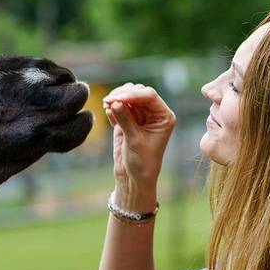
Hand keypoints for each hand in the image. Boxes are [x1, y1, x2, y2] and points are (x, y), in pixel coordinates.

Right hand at [103, 83, 175, 210]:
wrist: (134, 177)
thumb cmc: (141, 162)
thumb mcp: (134, 140)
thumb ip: (125, 119)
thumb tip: (114, 102)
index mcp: (164, 116)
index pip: (149, 96)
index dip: (132, 94)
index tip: (116, 99)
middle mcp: (154, 113)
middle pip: (138, 92)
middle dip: (122, 95)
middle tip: (107, 102)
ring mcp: (141, 116)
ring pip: (128, 97)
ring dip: (115, 99)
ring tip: (106, 106)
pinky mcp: (128, 120)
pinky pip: (119, 106)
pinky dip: (113, 107)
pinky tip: (108, 113)